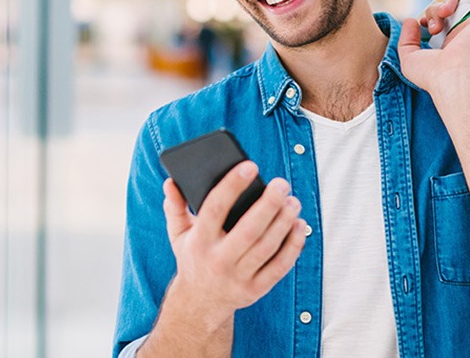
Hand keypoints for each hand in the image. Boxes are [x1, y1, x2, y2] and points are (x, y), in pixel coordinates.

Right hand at [161, 162, 307, 323]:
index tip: (250, 166)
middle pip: (249, 229)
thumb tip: (170, 182)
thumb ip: (175, 207)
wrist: (199, 304)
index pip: (215, 209)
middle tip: (281, 183)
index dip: (233, 185)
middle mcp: (218, 261)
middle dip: (269, 204)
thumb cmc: (194, 258)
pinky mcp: (256, 290)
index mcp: (199, 242)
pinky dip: (293, 245)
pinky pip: (280, 266)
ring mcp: (238, 278)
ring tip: (293, 201)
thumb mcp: (178, 235)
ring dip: (284, 222)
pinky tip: (299, 226)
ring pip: (267, 247)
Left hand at [399, 0, 469, 95]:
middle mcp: (461, 33)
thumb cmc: (432, 73)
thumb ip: (406, 40)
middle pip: (444, 8)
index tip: (422, 24)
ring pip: (460, 1)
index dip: (428, 16)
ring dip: (447, 1)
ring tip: (444, 13)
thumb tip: (411, 21)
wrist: (452, 75)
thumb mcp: (409, 58)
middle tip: (434, 27)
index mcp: (447, 43)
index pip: (439, 21)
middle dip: (433, 10)